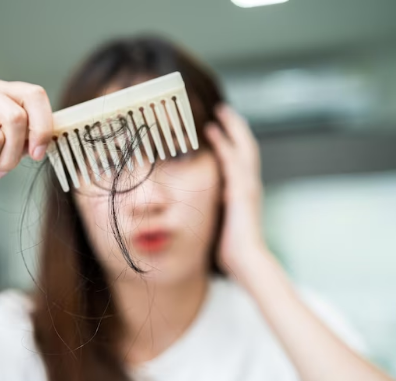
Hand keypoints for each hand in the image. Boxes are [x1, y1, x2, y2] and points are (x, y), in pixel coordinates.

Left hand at [204, 105, 267, 275]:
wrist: (247, 262)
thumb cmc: (233, 250)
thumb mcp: (223, 224)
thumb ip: (217, 210)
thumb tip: (203, 207)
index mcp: (244, 191)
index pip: (241, 159)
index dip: (233, 141)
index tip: (220, 127)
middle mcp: (249, 184)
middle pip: (247, 146)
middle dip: (236, 126)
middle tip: (223, 109)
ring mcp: (247, 186)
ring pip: (242, 148)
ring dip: (230, 128)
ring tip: (218, 112)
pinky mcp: (241, 191)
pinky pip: (232, 160)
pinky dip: (223, 143)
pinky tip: (212, 131)